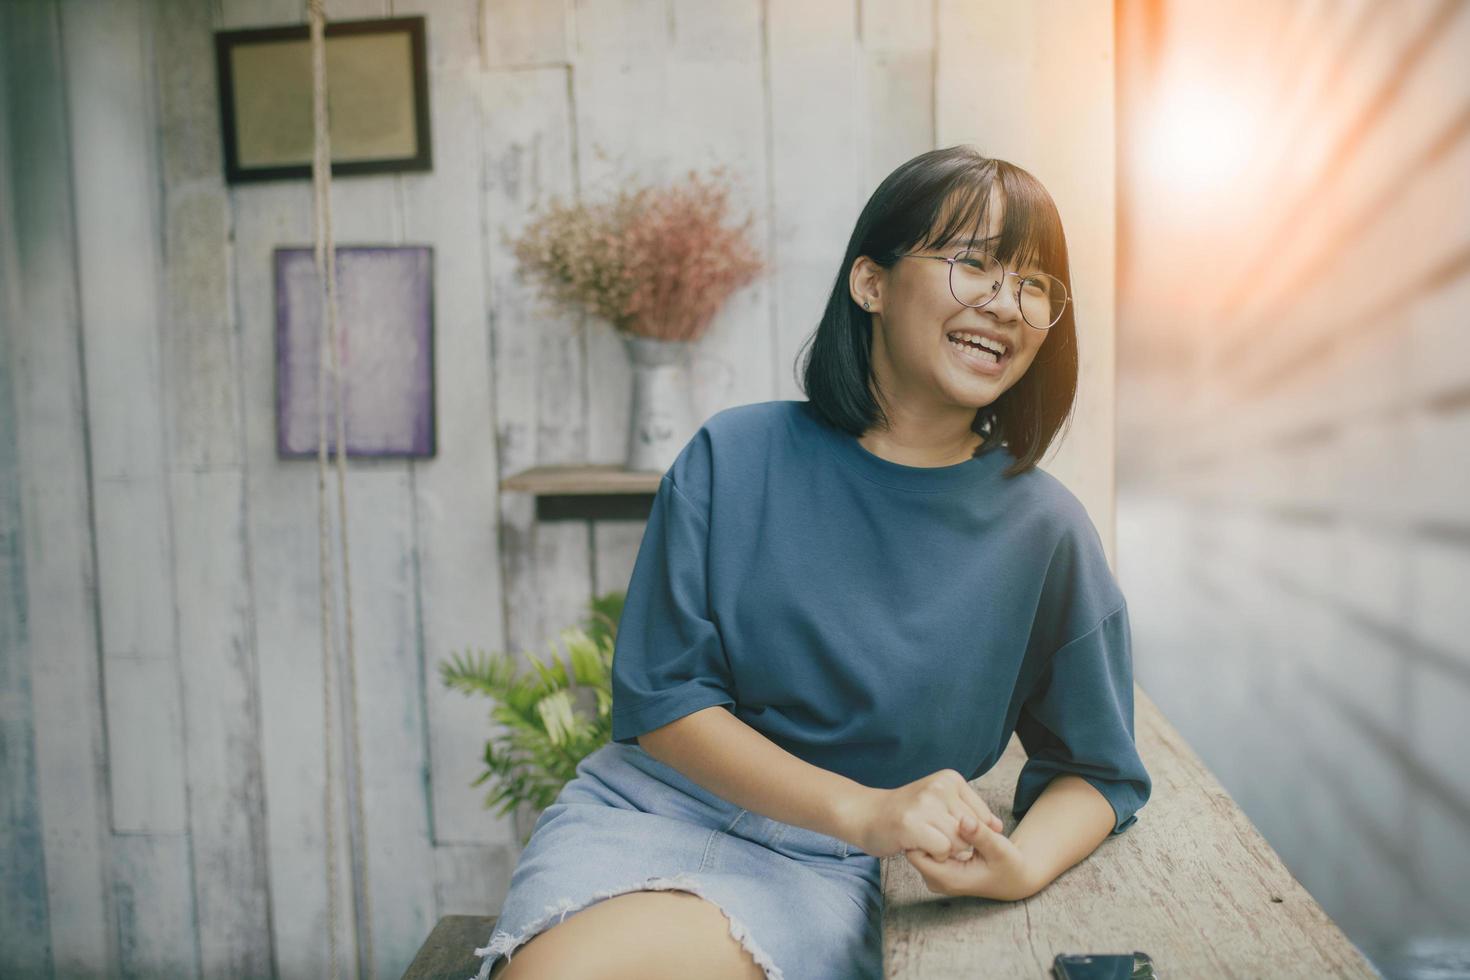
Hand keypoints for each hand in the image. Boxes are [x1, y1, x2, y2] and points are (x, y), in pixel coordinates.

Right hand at [845, 769, 1004, 860]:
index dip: (970, 835)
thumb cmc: (907, 814)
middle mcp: (940, 786)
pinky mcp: (912, 823)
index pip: (982, 817)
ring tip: (925, 840)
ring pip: (960, 842)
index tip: (946, 832)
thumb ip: (970, 813)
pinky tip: (918, 846)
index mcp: (950, 778)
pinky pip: (943, 850)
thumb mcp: (941, 804)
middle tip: (932, 837)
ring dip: (945, 851)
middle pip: (972, 831)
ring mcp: (925, 803)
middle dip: (958, 844)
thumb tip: (999, 827)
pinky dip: (934, 856)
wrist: (866, 815)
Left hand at [903, 815, 1036, 900]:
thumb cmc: (1010, 865)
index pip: (916, 853)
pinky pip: (929, 847)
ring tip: (954, 822)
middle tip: (946, 814)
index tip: (941, 817)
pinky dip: (939, 835)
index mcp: (949, 879)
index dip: (924, 833)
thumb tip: (963, 819)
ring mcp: (937, 875)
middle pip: (916, 848)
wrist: (1016, 878)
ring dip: (934, 831)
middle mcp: (938, 880)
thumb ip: (980, 835)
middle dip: (928, 830)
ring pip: (922, 846)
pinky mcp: (940, 867)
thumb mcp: (1000, 849)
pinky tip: (955, 827)